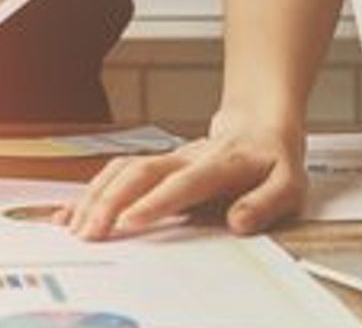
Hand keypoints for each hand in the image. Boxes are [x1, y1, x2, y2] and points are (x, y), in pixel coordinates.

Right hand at [64, 112, 307, 239]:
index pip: (182, 183)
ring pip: (121, 170)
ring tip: (75, 226)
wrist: (260, 127)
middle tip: (89, 232)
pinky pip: (116, 173)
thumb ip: (266, 203)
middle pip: (139, 173)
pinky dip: (91, 192)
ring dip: (95, 196)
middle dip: (110, 202)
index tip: (129, 222)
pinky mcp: (155, 165)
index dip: (154, 202)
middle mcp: (185, 158)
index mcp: (219, 164)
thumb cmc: (273, 161)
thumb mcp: (290, 184)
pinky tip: (71, 212)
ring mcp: (166, 159)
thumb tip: (238, 221)